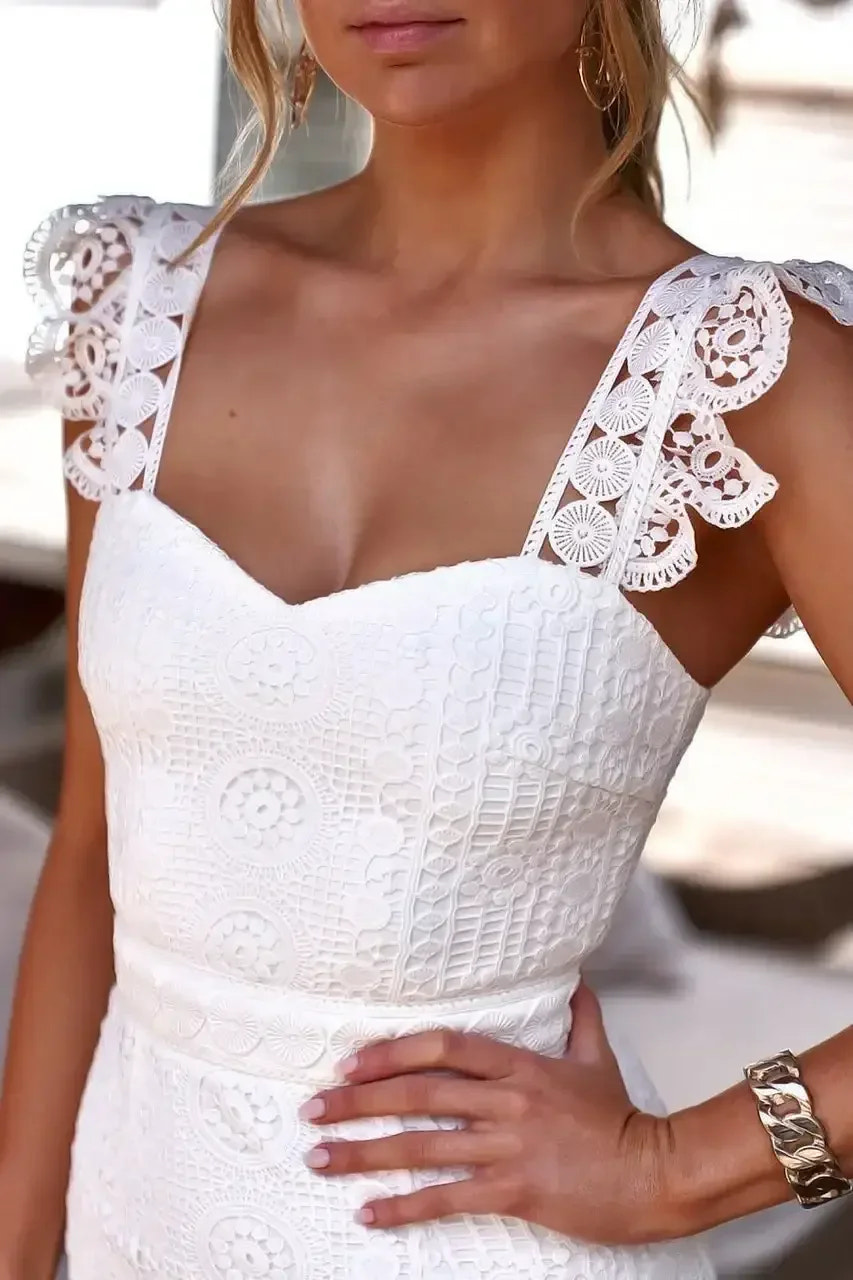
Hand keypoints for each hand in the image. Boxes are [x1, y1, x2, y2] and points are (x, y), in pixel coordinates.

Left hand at [299, 983, 677, 1244]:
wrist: (658, 1174)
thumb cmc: (623, 1118)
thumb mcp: (598, 1059)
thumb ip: (581, 1017)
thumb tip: (577, 978)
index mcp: (520, 1065)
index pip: (443, 1047)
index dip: (392, 1052)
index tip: (350, 1064)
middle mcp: (507, 1100)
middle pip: (419, 1093)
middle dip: (358, 1101)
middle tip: (312, 1109)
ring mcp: (510, 1145)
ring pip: (423, 1145)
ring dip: (364, 1152)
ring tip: (319, 1157)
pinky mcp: (518, 1190)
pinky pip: (449, 1197)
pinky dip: (404, 1207)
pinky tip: (368, 1213)